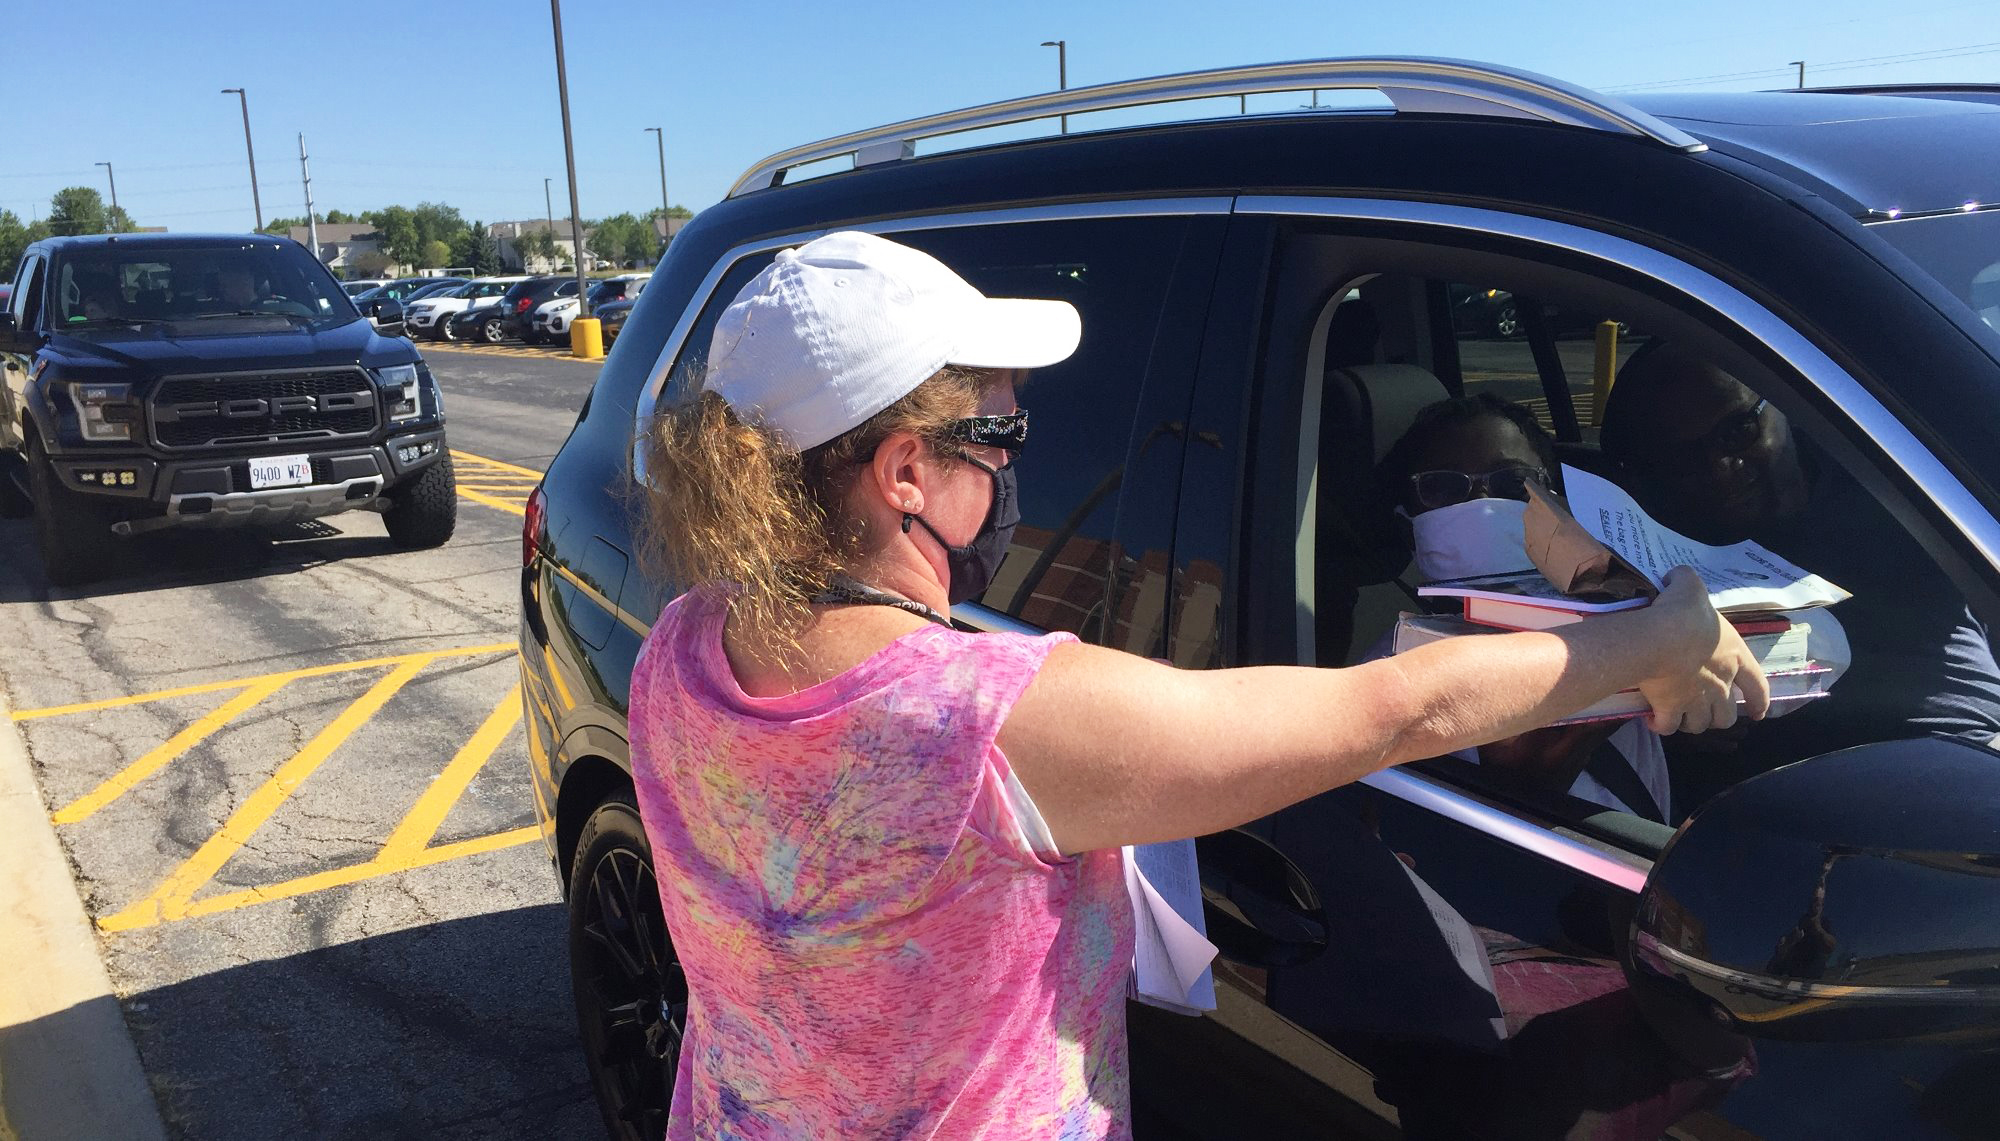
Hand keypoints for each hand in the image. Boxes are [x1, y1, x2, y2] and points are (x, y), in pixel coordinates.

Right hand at [1636, 567, 1771, 734]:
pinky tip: (1655, 720)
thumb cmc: (1683, 613)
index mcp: (1734, 657)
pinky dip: (1663, 725)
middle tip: (1705, 710)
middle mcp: (1721, 684)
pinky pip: (1669, 725)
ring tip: (1680, 716)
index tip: (1759, 713)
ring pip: (1700, 724)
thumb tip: (1676, 576)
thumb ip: (1687, 581)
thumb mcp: (1690, 586)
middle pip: (1726, 714)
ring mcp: (1696, 700)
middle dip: (1718, 716)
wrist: (1659, 637)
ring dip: (1692, 722)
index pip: (1757, 686)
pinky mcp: (1670, 708)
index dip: (1760, 701)